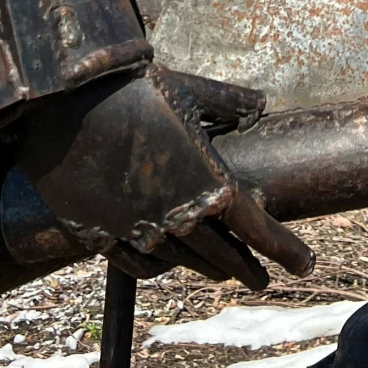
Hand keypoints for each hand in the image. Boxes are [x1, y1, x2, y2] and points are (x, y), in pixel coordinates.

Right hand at [15, 67, 312, 289]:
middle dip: (247, 267)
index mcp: (207, 184)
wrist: (61, 104)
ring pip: (182, 261)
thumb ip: (230, 102)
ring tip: (224, 272)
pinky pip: (138, 262)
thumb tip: (260, 105)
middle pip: (223, 254)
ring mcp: (136, 229)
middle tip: (265, 277)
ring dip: (208, 268)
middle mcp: (176, 216)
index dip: (284, 249)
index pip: (257, 228)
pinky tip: (168, 264)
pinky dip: (160, 266)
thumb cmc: (131, 90)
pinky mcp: (100, 233)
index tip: (305, 264)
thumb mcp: (190, 90)